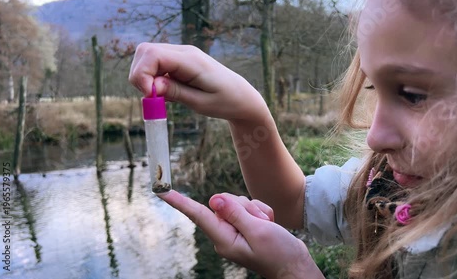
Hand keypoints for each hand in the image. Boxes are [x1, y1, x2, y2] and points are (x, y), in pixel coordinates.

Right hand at [129, 43, 269, 122]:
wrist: (241, 98)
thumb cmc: (225, 102)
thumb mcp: (200, 103)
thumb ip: (175, 92)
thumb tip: (152, 86)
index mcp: (191, 60)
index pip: (153, 54)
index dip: (142, 74)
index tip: (149, 96)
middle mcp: (184, 52)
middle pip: (145, 51)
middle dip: (140, 75)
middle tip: (152, 97)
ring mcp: (181, 55)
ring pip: (147, 56)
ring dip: (145, 77)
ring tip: (161, 96)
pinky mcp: (180, 62)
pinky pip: (156, 64)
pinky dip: (153, 78)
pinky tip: (167, 92)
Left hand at [158, 191, 323, 278]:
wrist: (294, 265)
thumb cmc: (278, 253)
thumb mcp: (258, 231)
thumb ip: (235, 214)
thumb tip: (212, 199)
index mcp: (223, 239)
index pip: (198, 215)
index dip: (179, 202)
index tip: (162, 192)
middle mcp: (225, 234)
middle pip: (223, 202)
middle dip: (244, 205)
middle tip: (259, 221)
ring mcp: (234, 230)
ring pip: (238, 203)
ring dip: (255, 210)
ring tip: (266, 227)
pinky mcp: (244, 226)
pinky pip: (248, 207)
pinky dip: (261, 212)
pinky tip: (268, 225)